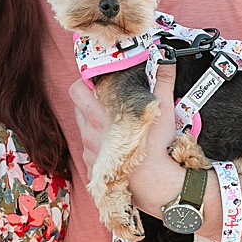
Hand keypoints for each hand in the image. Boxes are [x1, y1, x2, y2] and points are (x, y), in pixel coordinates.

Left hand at [67, 77, 191, 213]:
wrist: (157, 184)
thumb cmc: (157, 147)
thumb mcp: (162, 108)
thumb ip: (162, 79)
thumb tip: (164, 58)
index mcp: (99, 116)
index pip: (77, 90)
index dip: (86, 81)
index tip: (99, 80)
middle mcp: (89, 134)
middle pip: (78, 108)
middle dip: (89, 100)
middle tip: (108, 99)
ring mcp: (90, 153)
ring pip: (84, 130)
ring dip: (94, 123)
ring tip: (115, 122)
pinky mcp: (94, 169)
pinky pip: (91, 152)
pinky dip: (100, 146)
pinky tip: (116, 146)